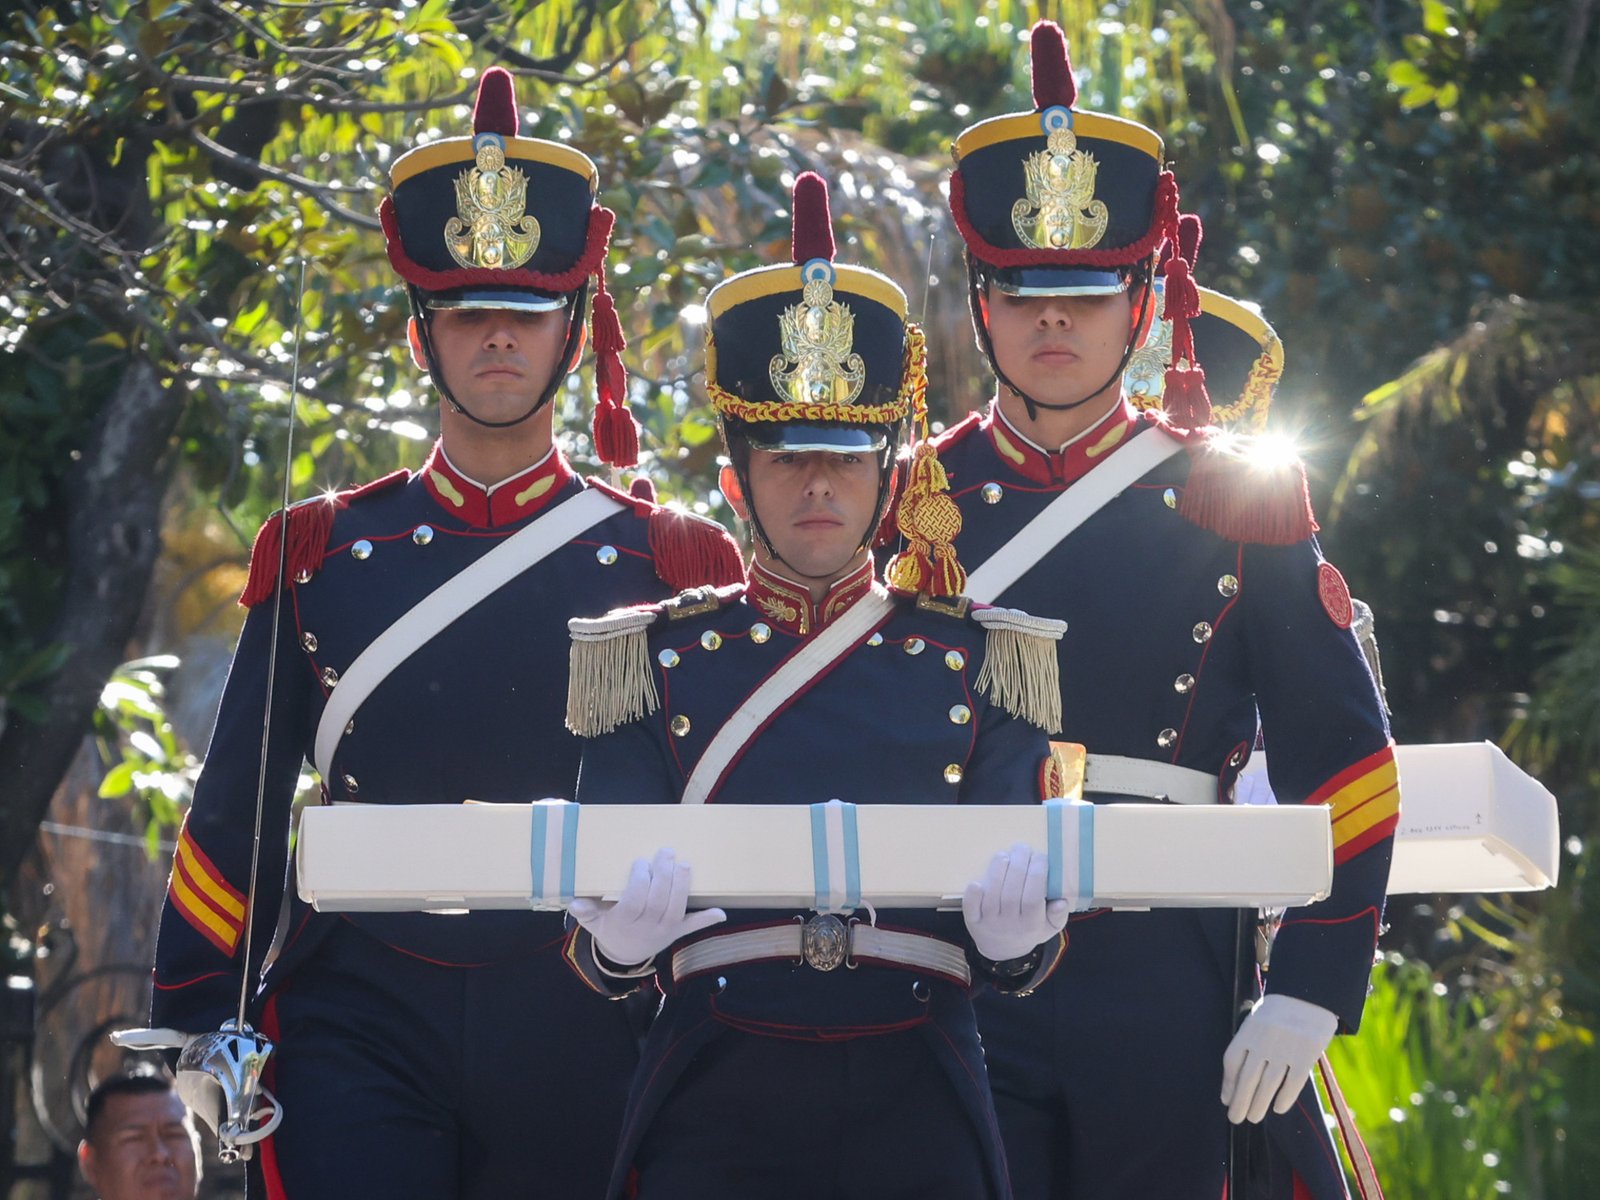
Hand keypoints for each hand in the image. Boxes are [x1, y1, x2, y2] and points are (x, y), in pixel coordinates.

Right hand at [568, 848, 725, 967]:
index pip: (634, 902)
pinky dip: (706, 920)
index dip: (639, 882)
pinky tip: (721, 912)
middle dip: (663, 877)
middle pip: (657, 903)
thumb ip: (585, 912)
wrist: (623, 955)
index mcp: (624, 923)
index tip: (640, 862)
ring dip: (682, 887)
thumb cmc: (609, 928)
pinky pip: (692, 928)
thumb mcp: (593, 922)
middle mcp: (646, 928)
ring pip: (676, 910)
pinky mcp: (677, 932)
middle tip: (665, 852)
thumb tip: (574, 901)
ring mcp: (664, 931)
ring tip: (684, 864)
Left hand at [962, 844, 1069, 963]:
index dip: (1037, 874)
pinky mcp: (973, 921)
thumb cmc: (1029, 929)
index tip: (1041, 856)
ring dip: (997, 871)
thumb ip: (1058, 915)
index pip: (1033, 897)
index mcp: (1031, 924)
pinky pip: (971, 907)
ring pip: (993, 895)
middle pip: (1012, 892)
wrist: (1002, 949)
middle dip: (1018, 865)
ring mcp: (990, 922)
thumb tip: (1061, 901)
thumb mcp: (1050, 927)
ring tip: (1004, 855)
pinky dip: (973, 894)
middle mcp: (1010, 924)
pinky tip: (978, 880)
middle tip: (1022, 847)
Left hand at [1220, 993, 1338, 1122]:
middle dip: (1240, 1102)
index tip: (1226, 1100)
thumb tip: (1235, 1079)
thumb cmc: (1279, 1011)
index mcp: (1248, 1030)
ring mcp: (1285, 1049)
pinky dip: (1284, 1098)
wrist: (1309, 995)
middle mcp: (1264, 1041)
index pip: (1232, 1062)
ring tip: (1254, 1117)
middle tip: (1236, 1118)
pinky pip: (1293, 1082)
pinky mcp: (1306, 1055)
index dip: (1228, 1084)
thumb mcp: (1256, 1020)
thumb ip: (1247, 1044)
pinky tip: (1278, 1108)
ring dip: (1259, 1104)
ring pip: (1268, 1084)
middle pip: (1248, 1078)